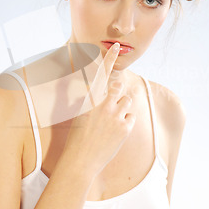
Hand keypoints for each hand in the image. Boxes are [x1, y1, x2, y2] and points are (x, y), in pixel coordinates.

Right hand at [63, 43, 135, 176]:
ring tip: (112, 119)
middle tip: (111, 102)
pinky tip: (116, 129)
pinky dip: (126, 120)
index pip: (101, 74)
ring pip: (127, 100)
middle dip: (118, 90)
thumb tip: (85, 88)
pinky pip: (131, 116)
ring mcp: (115, 116)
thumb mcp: (76, 115)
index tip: (117, 47)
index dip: (110, 59)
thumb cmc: (77, 138)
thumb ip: (82, 99)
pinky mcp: (125, 128)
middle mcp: (103, 105)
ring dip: (122, 106)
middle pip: (119, 86)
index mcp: (89, 100)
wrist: (81, 161)